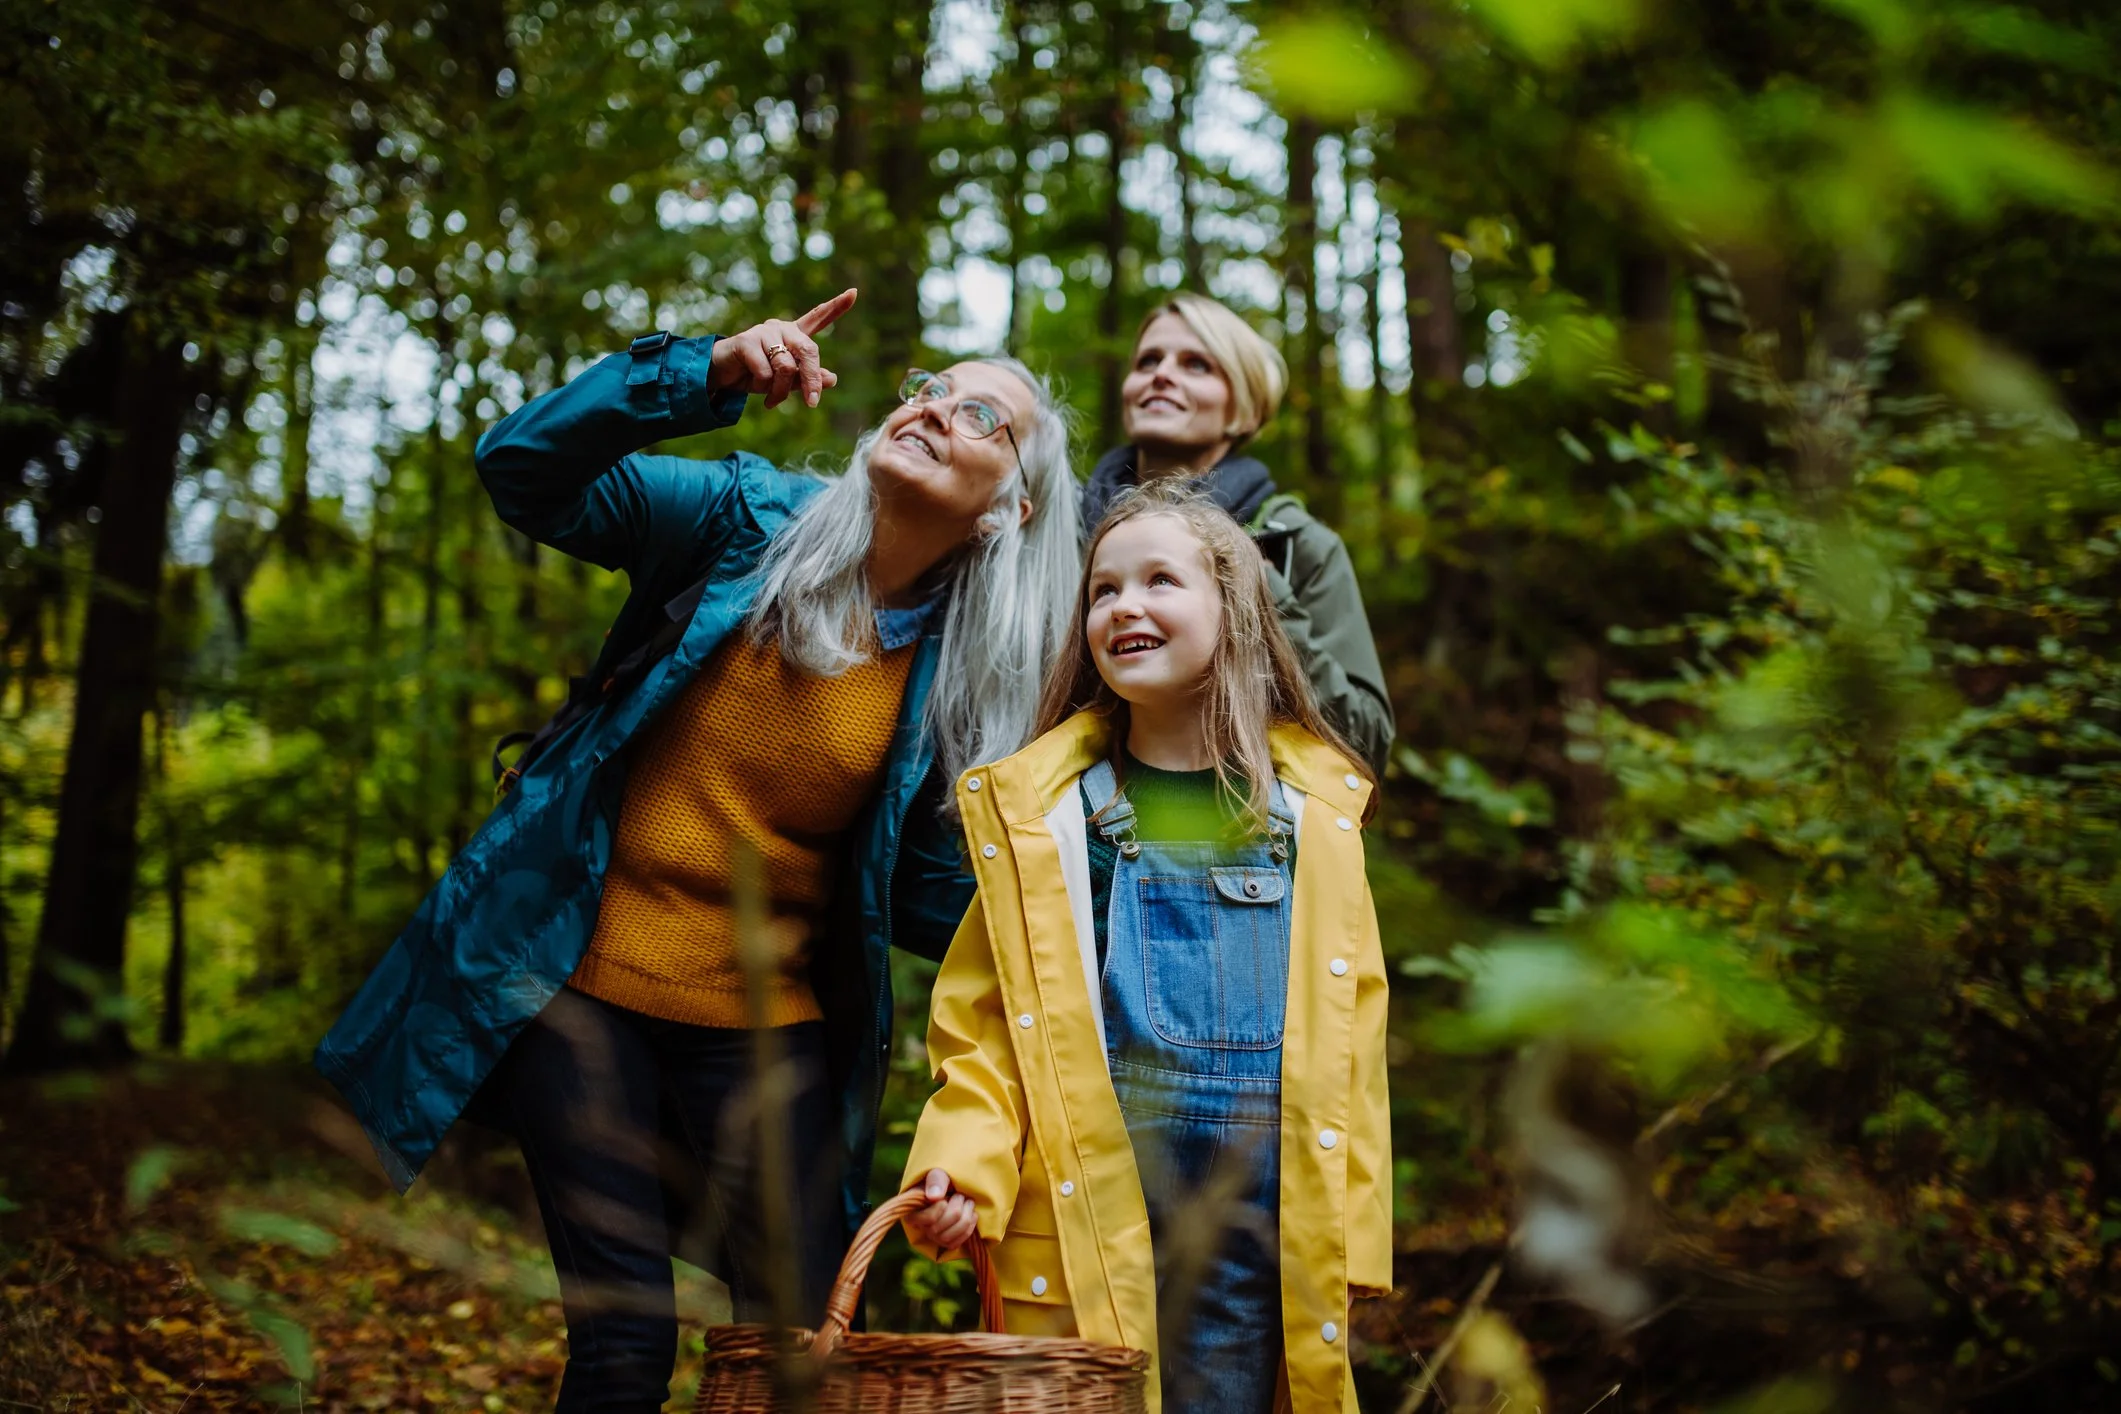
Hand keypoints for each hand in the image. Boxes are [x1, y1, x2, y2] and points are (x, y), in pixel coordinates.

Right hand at [707, 288, 857, 408]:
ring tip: (772, 400)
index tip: (854, 293)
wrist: (722, 375)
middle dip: (812, 380)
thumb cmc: (756, 375)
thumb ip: (807, 378)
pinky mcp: (746, 341)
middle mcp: (781, 328)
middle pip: (808, 351)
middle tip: (812, 403)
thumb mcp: (785, 381)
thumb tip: (832, 379)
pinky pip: (766, 371)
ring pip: (786, 366)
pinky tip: (753, 386)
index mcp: (794, 335)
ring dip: (781, 390)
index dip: (836, 306)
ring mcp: (763, 332)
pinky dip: (763, 386)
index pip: (818, 318)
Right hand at [903, 1167, 979, 1253]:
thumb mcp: (938, 1173)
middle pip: (938, 1229)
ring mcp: (933, 1237)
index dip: (941, 1207)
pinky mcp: (946, 1242)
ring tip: (968, 1202)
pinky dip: (968, 1228)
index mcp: (912, 1210)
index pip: (929, 1218)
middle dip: (956, 1210)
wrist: (953, 1188)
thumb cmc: (943, 1180)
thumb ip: (936, 1180)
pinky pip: (956, 1243)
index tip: (947, 1196)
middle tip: (961, 1195)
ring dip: (965, 1218)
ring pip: (948, 1238)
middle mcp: (920, 1227)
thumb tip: (934, 1197)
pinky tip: (971, 1214)